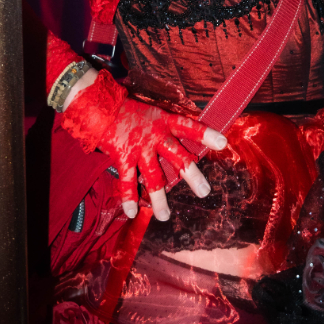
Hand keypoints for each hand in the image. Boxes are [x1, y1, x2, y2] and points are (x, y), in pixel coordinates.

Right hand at [61, 70, 226, 220]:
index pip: (189, 127)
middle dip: (192, 175)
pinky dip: (129, 198)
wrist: (100, 107)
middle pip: (178, 157)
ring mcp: (140, 148)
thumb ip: (164, 131)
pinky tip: (132, 212)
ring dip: (160, 199)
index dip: (206, 134)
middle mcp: (156, 136)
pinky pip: (128, 182)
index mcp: (164, 122)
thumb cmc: (127, 111)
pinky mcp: (123, 157)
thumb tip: (180, 148)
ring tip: (165, 217)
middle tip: (204, 191)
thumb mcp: (152, 115)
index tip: (223, 142)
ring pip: (154, 177)